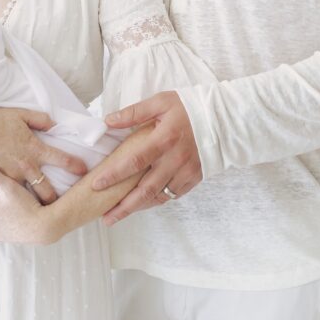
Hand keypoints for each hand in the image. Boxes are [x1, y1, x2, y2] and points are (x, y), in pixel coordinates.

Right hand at [0, 105, 86, 204]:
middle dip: (57, 198)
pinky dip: (13, 203)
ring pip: (29, 198)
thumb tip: (53, 125)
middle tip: (64, 202)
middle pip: (47, 190)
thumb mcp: (19, 114)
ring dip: (36, 204)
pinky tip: (18, 209)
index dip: (75, 165)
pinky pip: (8, 198)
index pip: (61, 159)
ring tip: (44, 212)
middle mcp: (25, 166)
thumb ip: (39, 119)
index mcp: (33, 149)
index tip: (84, 170)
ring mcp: (11, 178)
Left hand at [92, 91, 201, 223]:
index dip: (115, 174)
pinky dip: (157, 200)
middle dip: (124, 206)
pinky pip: (173, 195)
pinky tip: (144, 203)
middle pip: (146, 190)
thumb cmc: (188, 107)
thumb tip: (109, 120)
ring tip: (119, 214)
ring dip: (138, 207)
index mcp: (164, 139)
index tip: (97, 184)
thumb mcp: (161, 102)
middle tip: (106, 218)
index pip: (135, 161)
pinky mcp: (195, 178)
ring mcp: (186, 172)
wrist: (222, 119)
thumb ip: (134, 112)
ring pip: (159, 196)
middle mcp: (175, 160)